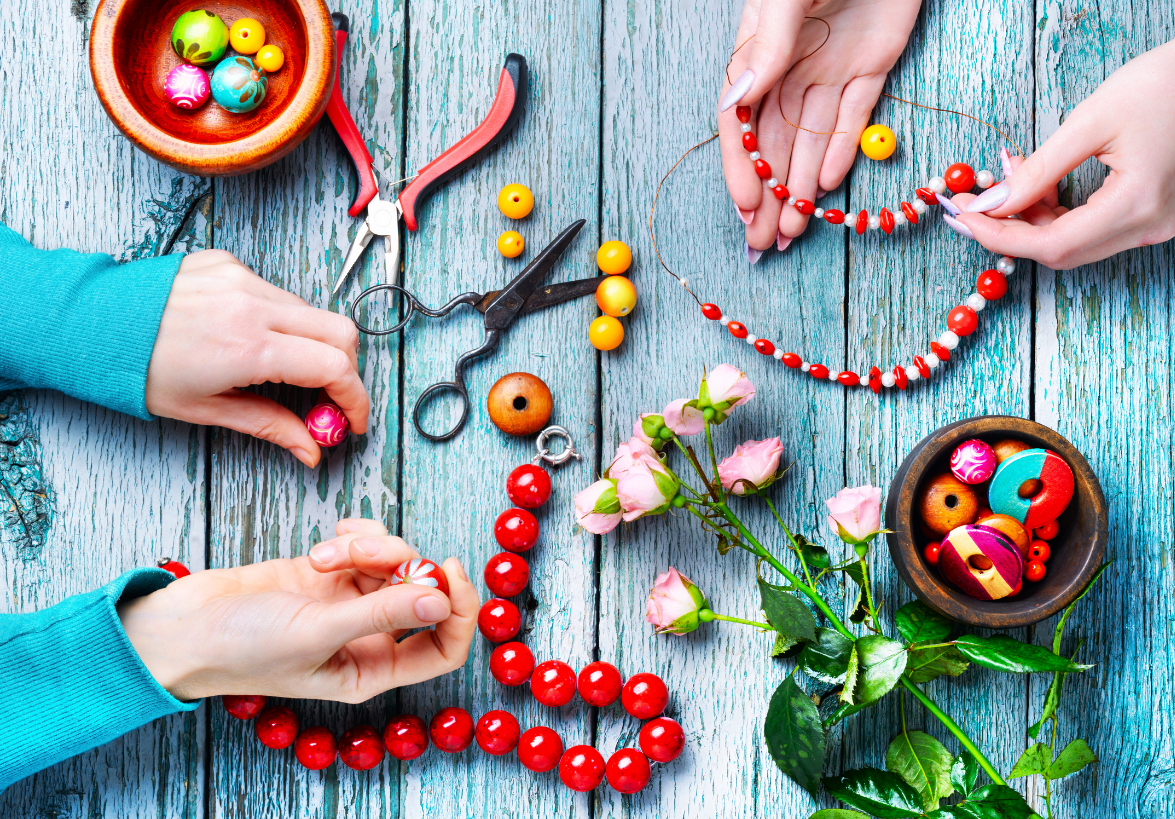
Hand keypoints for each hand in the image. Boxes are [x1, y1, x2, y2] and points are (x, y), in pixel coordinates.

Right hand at [119, 519, 478, 702]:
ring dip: (367, 546)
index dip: (460, 611)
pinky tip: (329, 539)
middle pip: (422, 591)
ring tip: (325, 552)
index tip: (449, 570)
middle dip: (401, 564)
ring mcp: (351, 601)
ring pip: (394, 561)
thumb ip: (381, 615)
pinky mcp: (332, 572)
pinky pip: (370, 544)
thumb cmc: (242, 648)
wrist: (185, 624)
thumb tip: (441, 601)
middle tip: (369, 554)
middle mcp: (370, 637)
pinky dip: (356, 535)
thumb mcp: (316, 633)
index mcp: (373, 669)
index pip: (444, 647)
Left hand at [145, 250, 369, 466]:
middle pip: (341, 332)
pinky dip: (281, 320)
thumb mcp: (208, 409)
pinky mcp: (229, 264)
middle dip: (347, 370)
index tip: (352, 420)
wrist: (92, 324)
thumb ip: (271, 426)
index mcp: (249, 347)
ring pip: (311, 312)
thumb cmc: (141, 370)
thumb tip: (311, 450)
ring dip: (313, 344)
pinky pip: (277, 293)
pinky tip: (251, 337)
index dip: (355, 398)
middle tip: (329, 399)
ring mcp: (243, 278)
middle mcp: (253, 305)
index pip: (335, 367)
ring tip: (285, 372)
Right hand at [718, 0, 921, 253]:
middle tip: (762, 243)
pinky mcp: (871, 64)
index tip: (745, 204)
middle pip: (771, 142)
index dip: (741, 166)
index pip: (741, 121)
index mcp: (759, 49)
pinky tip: (828, 186)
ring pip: (809, 140)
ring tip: (793, 233)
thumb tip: (736, 99)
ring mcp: (829, 67)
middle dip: (767, 194)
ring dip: (799, 187)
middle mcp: (789, 65)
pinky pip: (852, 118)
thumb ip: (767, 42)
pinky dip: (840, 151)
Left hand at [956, 40, 1174, 267]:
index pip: (1052, 244)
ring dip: (1031, 220)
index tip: (961, 217)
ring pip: (1073, 242)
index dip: (999, 236)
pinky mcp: (1149, 216)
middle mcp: (1149, 227)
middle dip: (1009, 229)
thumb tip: (990, 203)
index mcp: (1137, 205)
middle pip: (1061, 250)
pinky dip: (1056, 213)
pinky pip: (1091, 229)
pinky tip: (1037, 185)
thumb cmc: (1159, 86)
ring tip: (1010, 177)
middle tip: (971, 204)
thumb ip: (1037, 171)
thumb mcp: (1089, 123)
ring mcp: (1152, 226)